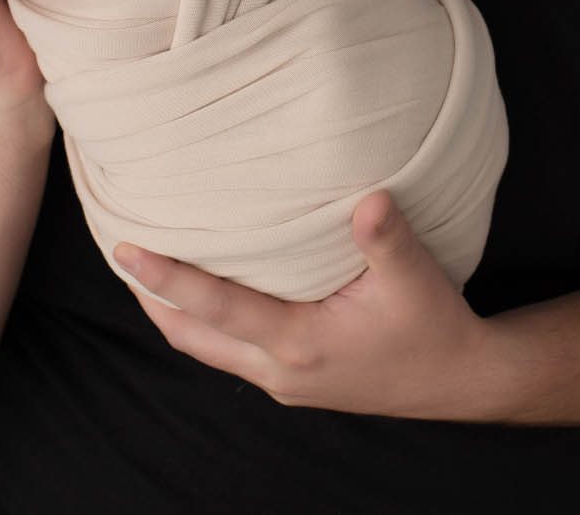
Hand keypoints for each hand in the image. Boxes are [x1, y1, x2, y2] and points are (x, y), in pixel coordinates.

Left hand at [111, 190, 496, 421]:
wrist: (462, 380)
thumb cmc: (436, 327)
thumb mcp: (416, 280)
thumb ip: (387, 239)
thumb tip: (369, 198)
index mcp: (300, 343)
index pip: (216, 307)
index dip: (167, 278)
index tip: (125, 249)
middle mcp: (281, 369)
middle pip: (192, 336)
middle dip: (150, 299)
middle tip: (117, 253)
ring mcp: (285, 381)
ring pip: (207, 349)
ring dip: (173, 313)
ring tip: (145, 271)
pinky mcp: (295, 381)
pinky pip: (231, 352)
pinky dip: (204, 324)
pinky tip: (204, 293)